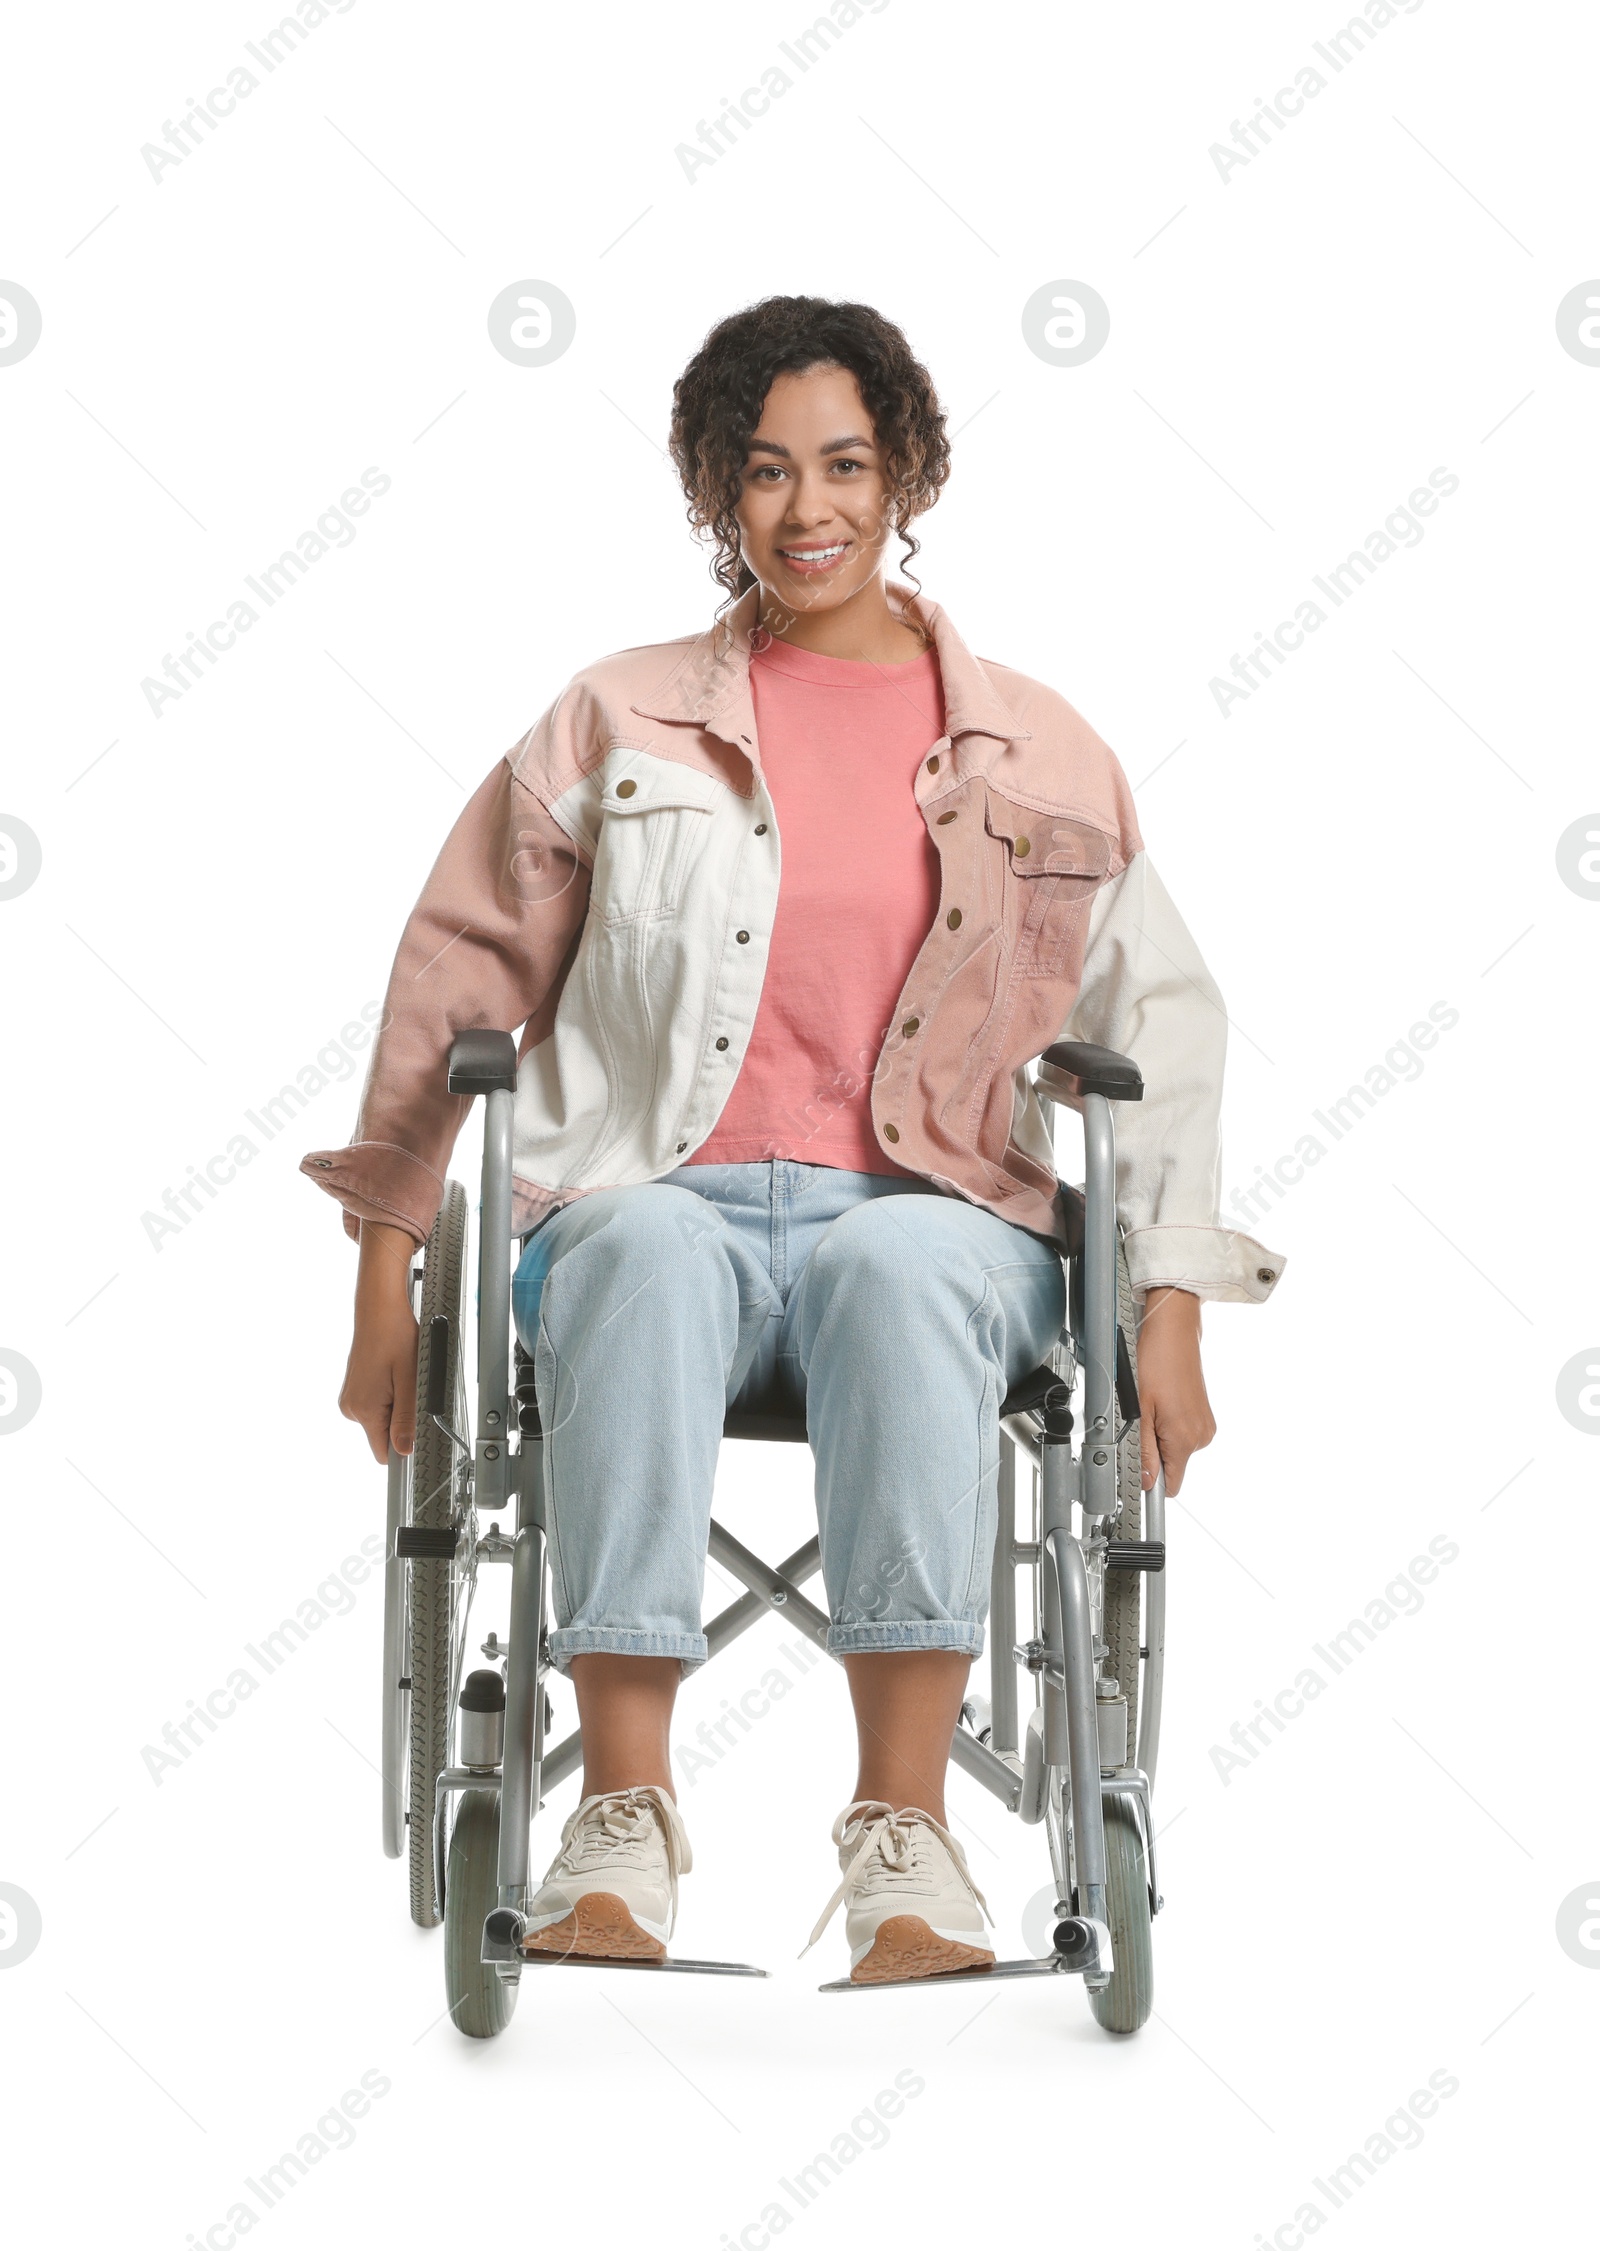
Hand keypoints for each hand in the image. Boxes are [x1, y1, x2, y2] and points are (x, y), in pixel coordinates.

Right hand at [339, 1221, 419, 1464]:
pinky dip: (390, 1395)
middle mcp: (352, 1407)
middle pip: (384, 1435)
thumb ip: (406, 1420)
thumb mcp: (410, 1382)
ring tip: (403, 1377)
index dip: (403, 1447)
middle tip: (413, 1390)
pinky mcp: (355, 1388)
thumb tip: (405, 1450)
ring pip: (382, 1419)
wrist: (380, 1309)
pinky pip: (377, 1405)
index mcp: (364, 1410)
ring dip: (397, 1405)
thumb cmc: (395, 1337)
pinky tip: (395, 1374)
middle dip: (403, 1420)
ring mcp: (352, 1397)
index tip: (417, 1433)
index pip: (383, 1452)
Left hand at [1135, 1286, 1214, 1495]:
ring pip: (1176, 1450)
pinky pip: (1182, 1435)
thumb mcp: (1139, 1409)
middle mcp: (1201, 1436)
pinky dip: (1169, 1426)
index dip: (1151, 1481)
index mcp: (1186, 1439)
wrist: (1174, 1332)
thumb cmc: (1155, 1361)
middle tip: (1140, 1419)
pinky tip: (1162, 1403)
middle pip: (1172, 1466)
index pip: (1171, 1486)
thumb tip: (1145, 1481)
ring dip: (1159, 1437)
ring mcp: (1205, 1426)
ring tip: (1152, 1406)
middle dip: (1153, 1452)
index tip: (1137, 1468)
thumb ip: (1143, 1449)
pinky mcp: (1204, 1417)